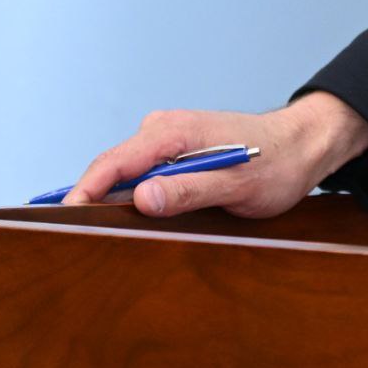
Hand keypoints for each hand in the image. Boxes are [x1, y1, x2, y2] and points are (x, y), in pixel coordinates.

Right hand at [62, 91, 367, 218]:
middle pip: (112, 168)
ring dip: (111, 199)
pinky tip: (129, 217)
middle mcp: (165, 130)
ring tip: (96, 232)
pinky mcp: (174, 152)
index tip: (64, 219)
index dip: (84, 191)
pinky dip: (130, 194)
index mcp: (176, 132)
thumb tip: (142, 198)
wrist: (303, 145)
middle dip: (91, 199)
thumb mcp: (238, 186)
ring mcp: (168, 140)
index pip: (114, 162)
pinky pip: (141, 173)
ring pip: (125, 172)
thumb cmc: (277, 163)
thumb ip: (190, 190)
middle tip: (73, 238)